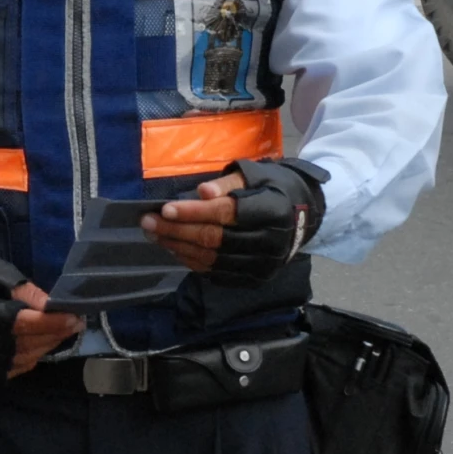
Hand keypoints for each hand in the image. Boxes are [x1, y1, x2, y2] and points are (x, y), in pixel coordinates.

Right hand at [0, 235, 83, 378]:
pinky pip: (3, 372)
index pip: (20, 322)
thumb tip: (54, 309)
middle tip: (73, 326)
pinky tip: (36, 350)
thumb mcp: (1, 274)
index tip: (74, 318)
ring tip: (58, 336)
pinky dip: (24, 363)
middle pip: (20, 343)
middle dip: (51, 336)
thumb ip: (27, 293)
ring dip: (41, 350)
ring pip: (14, 360)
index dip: (49, 323)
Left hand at [143, 160, 325, 286]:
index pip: (225, 213)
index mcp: (271, 211)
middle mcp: (269, 242)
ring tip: (154, 235)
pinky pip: (217, 272)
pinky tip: (174, 248)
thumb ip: (227, 183)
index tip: (165, 209)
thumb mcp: (255, 175)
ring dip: (178, 247)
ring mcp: (263, 264)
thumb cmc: (273, 188)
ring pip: (212, 259)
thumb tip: (201, 193)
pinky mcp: (255, 278)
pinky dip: (192, 261)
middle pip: (214, 239)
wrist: (305, 215)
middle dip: (176, 231)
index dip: (193, 212)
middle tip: (147, 222)